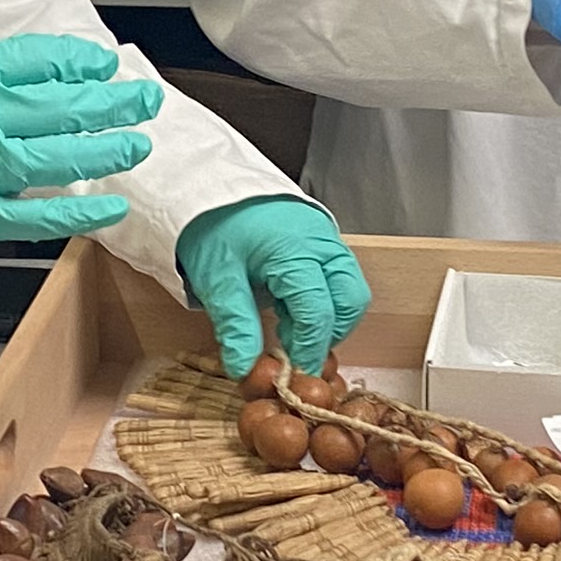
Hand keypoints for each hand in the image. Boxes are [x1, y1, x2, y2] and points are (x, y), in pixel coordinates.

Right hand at [0, 33, 160, 262]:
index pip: (39, 61)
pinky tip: (112, 205)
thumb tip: (59, 72)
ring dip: (108, 149)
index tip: (105, 64)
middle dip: (113, 103)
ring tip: (139, 143)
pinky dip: (82, 211)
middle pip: (63, 107)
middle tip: (145, 100)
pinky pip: (43, 214)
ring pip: (62, 157)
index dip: (80, 62)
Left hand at [175, 196, 371, 377]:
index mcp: (295, 249)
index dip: (308, 348)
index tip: (294, 374)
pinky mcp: (324, 241)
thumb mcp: (216, 279)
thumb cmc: (212, 225)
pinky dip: (324, 301)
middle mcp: (322, 242)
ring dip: (328, 318)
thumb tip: (246, 370)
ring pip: (350, 291)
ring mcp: (328, 239)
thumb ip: (236, 325)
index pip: (318, 311)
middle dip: (328, 333)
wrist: (209, 186)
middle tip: (295, 351)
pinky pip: (340, 278)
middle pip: (350, 301)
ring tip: (289, 328)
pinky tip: (292, 309)